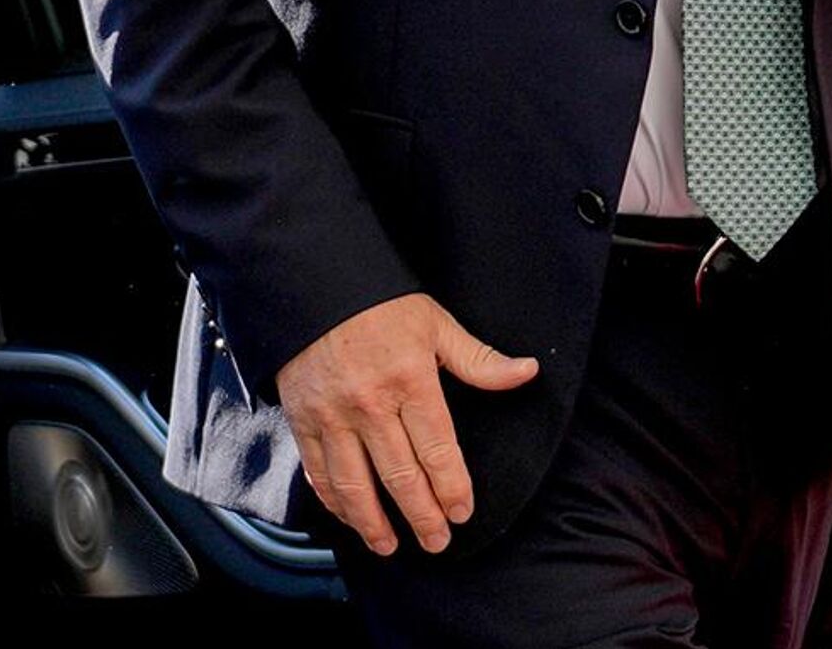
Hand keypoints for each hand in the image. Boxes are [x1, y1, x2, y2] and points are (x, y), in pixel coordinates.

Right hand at [276, 292, 537, 555]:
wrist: (320, 286)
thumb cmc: (385, 307)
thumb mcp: (438, 325)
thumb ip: (479, 359)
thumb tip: (527, 372)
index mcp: (411, 380)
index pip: (437, 447)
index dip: (451, 486)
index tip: (462, 512)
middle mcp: (371, 405)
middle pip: (400, 475)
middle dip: (422, 515)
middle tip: (436, 541)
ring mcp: (333, 417)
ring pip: (355, 485)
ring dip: (374, 523)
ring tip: (391, 545)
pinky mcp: (304, 422)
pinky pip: (320, 473)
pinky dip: (336, 503)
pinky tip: (352, 518)